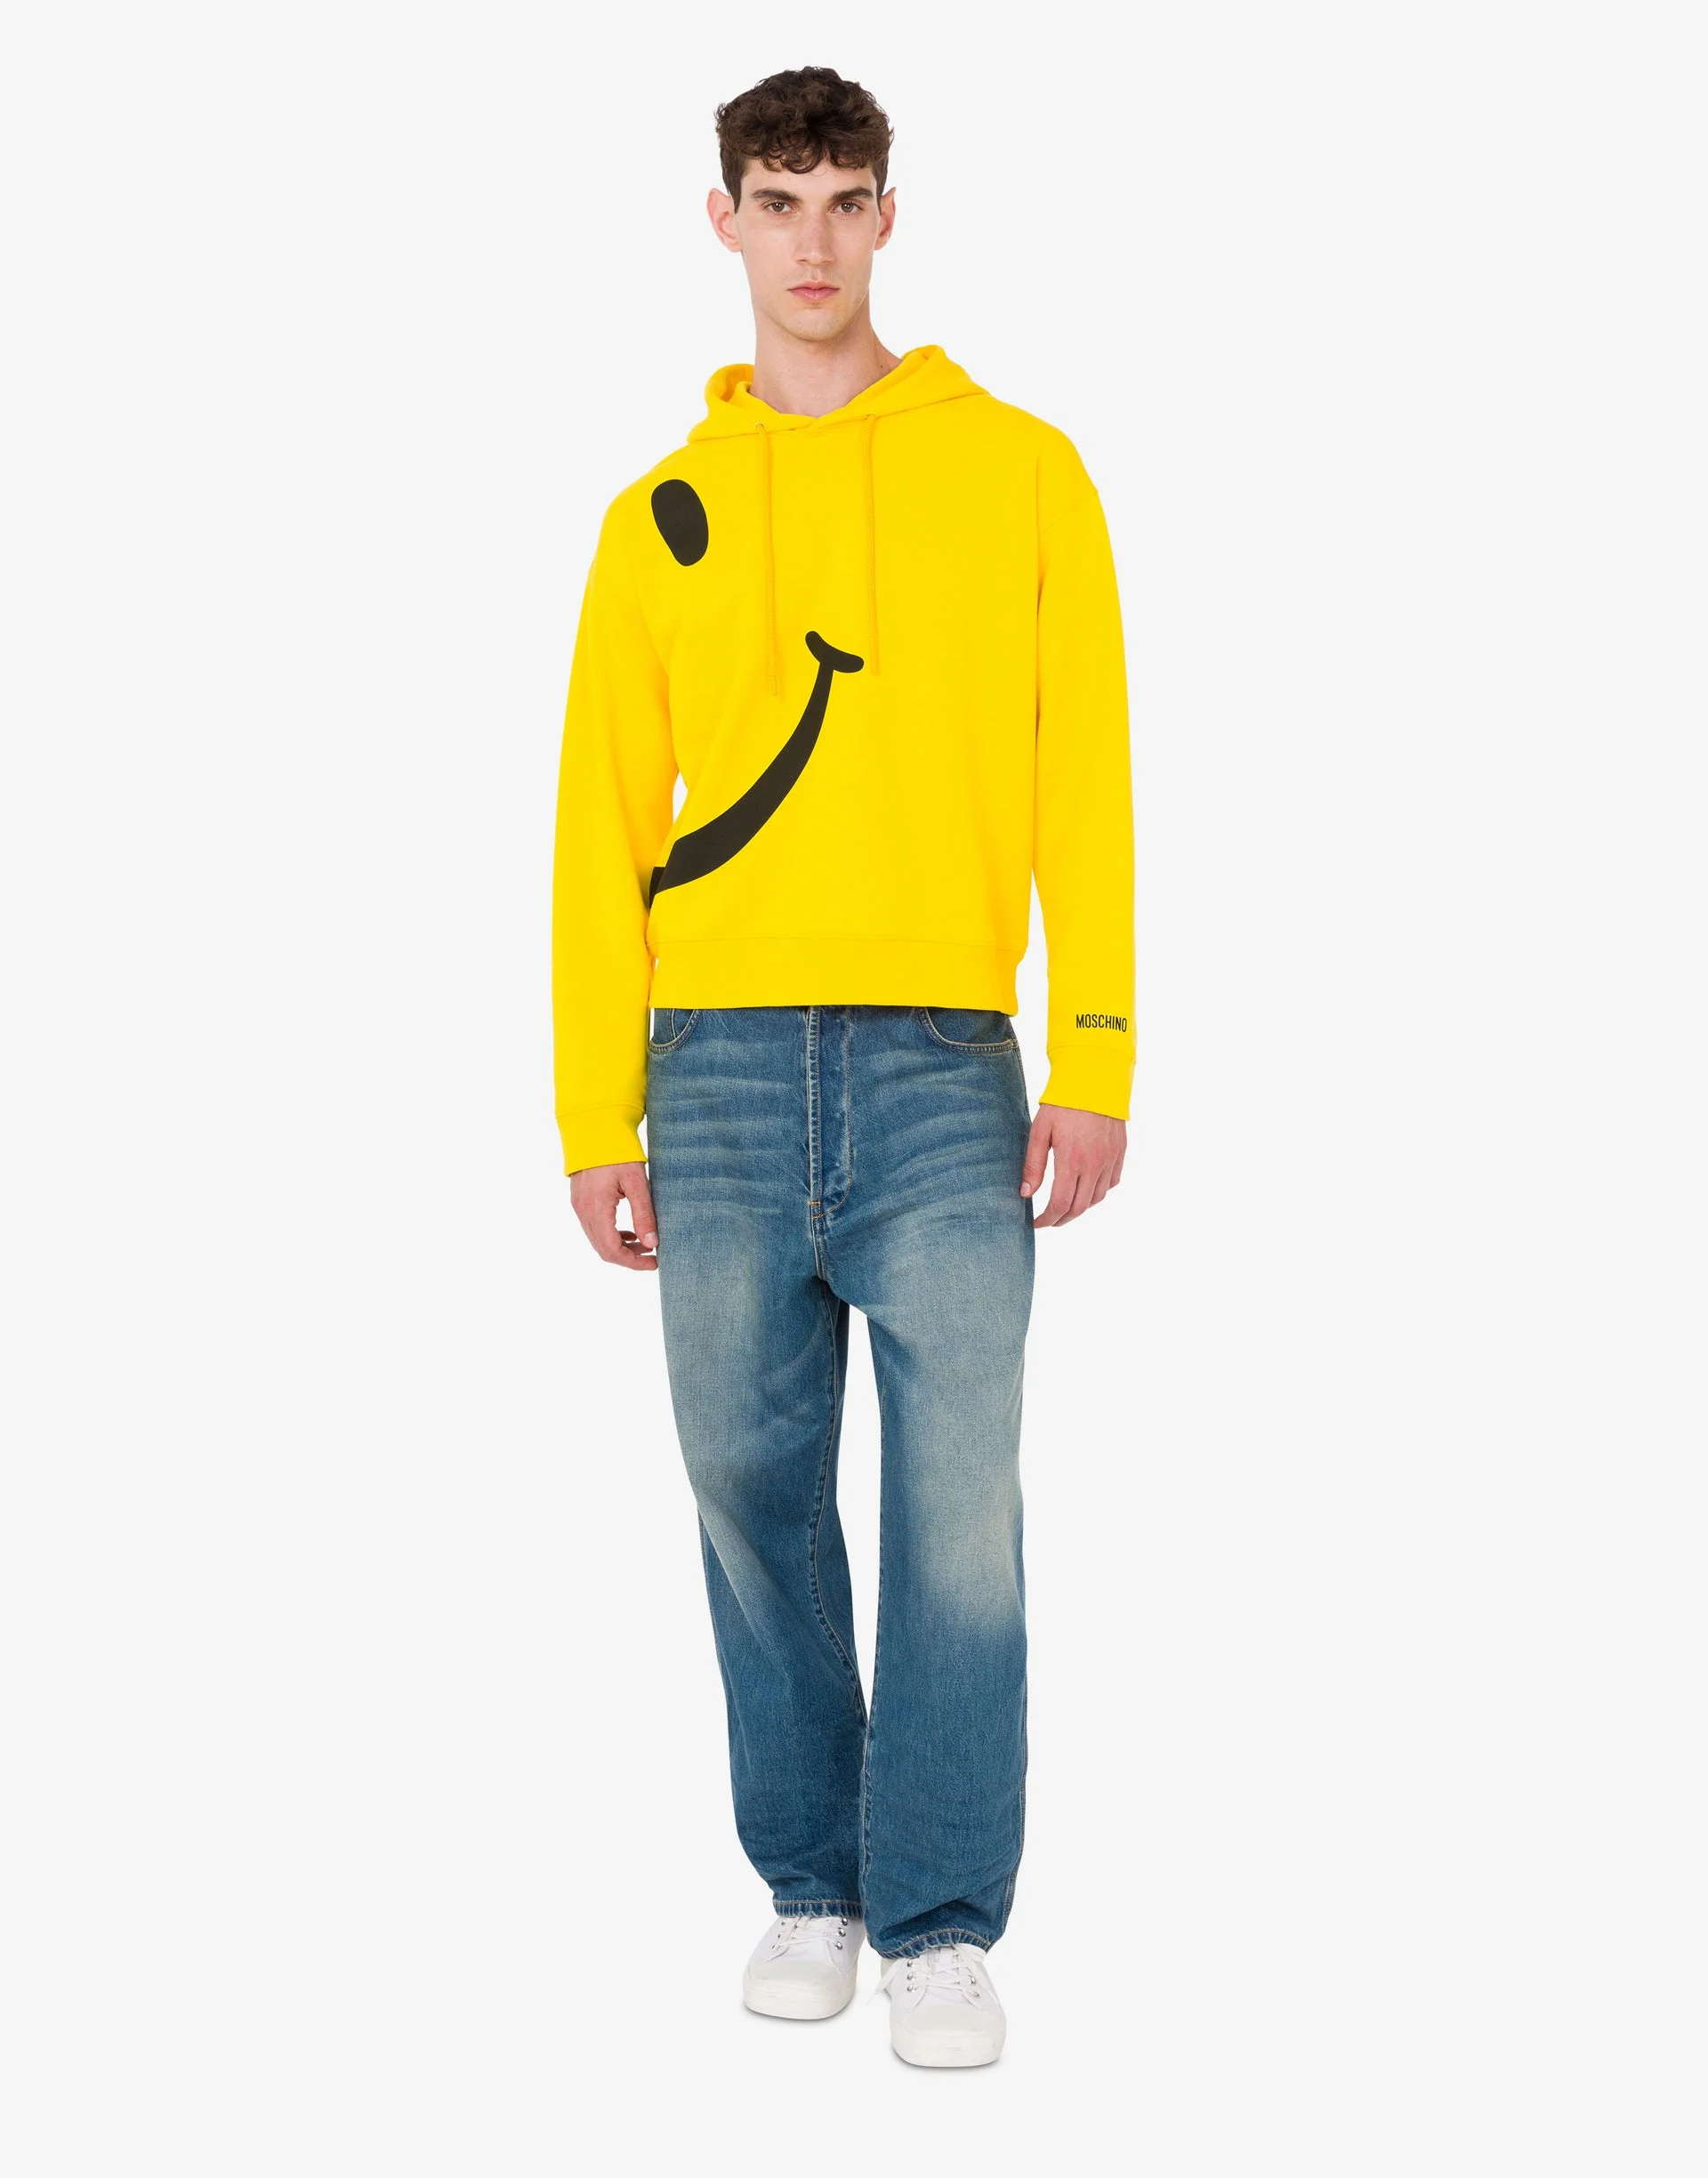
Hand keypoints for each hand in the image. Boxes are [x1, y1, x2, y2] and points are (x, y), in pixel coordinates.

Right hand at [569, 1160, 658, 1269]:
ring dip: (621, 1247)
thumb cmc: (617, 1152)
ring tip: (645, 1244)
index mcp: (596, 1209)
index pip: (612, 1250)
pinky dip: (612, 1235)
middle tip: (653, 1257)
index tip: (654, 1263)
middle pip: (603, 1250)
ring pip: (598, 1240)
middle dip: (629, 1257)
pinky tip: (629, 1232)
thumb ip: (644, 1214)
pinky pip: (594, 1228)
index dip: (633, 1262)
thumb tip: (652, 1243)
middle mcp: (583, 1212)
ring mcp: (579, 1207)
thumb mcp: (637, 1182)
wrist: (594, 1128)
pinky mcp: (580, 1201)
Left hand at [1020, 1104, 1126, 1227]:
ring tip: (1065, 1206)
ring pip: (1097, 1198)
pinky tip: (1086, 1188)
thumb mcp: (1040, 1131)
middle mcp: (1094, 1165)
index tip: (1037, 1223)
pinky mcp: (1120, 1152)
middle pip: (1079, 1208)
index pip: (1061, 1204)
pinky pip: (1111, 1182)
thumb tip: (1026, 1194)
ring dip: (1080, 1207)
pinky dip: (1098, 1192)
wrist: (1095, 1079)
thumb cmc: (1062, 1103)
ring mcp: (1110, 1159)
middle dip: (1062, 1219)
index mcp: (1071, 1161)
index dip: (1048, 1219)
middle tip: (1049, 1220)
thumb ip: (1033, 1165)